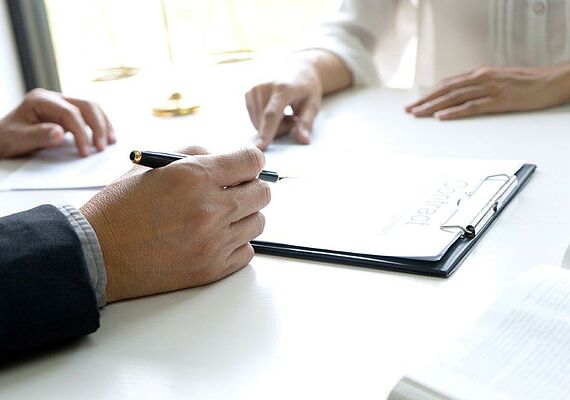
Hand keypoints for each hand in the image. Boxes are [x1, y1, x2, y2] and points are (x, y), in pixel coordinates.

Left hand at [0, 88, 115, 157]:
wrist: (1, 138)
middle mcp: (53, 98)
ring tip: (110, 142)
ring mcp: (61, 104)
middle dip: (98, 126)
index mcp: (40, 100)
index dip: (81, 132)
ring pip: (91, 108)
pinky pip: (89, 115)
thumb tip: (60, 133)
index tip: (85, 151)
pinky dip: (99, 126)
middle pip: (85, 105)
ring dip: (103, 125)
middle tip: (101, 147)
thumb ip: (38, 136)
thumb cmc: (6, 139)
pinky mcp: (67, 113)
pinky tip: (105, 137)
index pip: (70, 112)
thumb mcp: (17, 140)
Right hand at [80, 147, 269, 302]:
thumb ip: (194, 156)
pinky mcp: (212, 269)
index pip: (252, 161)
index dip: (251, 162)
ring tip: (221, 217)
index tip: (247, 166)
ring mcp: (213, 242)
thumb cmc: (119, 209)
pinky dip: (237, 243)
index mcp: (194, 176)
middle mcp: (210, 208)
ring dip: (244, 216)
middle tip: (236, 191)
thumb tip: (225, 159)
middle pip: (263, 193)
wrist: (96, 254)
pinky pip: (247, 251)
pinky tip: (216, 239)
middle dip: (251, 188)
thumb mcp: (152, 166)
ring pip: (258, 223)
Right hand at [245, 56, 322, 150]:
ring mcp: (253, 90)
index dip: (266, 132)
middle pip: (266, 124)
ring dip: (272, 125)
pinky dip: (265, 120)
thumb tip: (303, 140)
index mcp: (282, 89)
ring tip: (285, 112)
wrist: (298, 68)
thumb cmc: (307, 88)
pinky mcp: (248, 94)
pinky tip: (275, 110)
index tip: (259, 147)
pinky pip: (255, 120)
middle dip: (280, 129)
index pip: (272, 115)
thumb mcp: (313, 105)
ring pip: (259, 124)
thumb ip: (306, 124)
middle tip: (293, 118)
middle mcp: (264, 87)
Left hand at [405, 65, 569, 119]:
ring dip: (432, 107)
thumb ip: (480, 85)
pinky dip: (454, 112)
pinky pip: (472, 107)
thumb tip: (463, 93)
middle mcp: (481, 79)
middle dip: (424, 101)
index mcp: (480, 74)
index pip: (447, 84)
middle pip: (445, 90)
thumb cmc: (527, 82)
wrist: (552, 81)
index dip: (429, 94)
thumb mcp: (498, 80)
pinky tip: (441, 117)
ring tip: (418, 114)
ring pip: (453, 98)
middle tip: (408, 110)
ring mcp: (489, 89)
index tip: (415, 102)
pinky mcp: (499, 100)